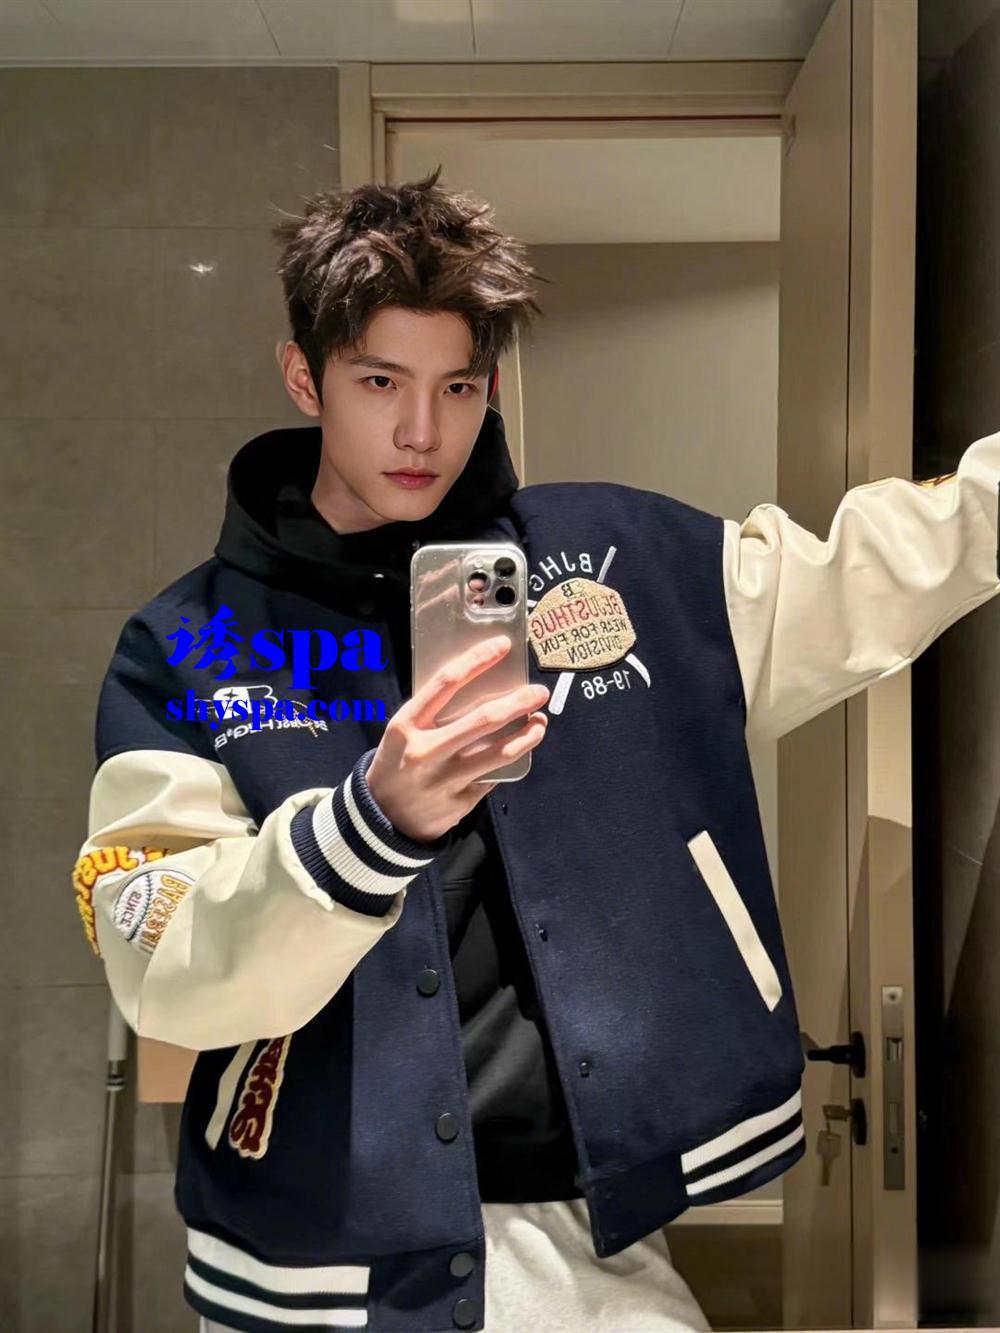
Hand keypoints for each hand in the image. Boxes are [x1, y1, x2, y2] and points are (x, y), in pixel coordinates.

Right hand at [366, 635, 549, 842]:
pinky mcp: (460, 802)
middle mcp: (426, 750)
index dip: (478, 660)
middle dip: (519, 702)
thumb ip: (432, 712)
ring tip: (540, 723)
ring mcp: (445, 779)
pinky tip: (516, 752)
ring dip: (527, 735)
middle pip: (484, 719)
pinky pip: (493, 777)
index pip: (447, 682)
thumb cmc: (398, 762)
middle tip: (539, 692)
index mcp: (407, 724)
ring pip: (500, 753)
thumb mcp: (403, 732)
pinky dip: (507, 763)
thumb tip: (480, 686)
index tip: (503, 646)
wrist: (382, 816)